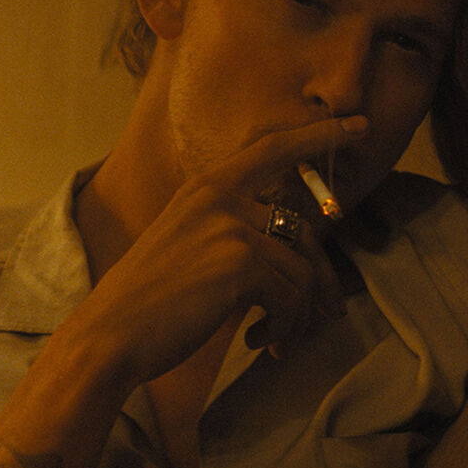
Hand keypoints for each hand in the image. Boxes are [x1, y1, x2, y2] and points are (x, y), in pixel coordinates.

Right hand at [59, 115, 366, 387]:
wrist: (107, 337)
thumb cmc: (149, 302)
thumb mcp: (189, 245)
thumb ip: (237, 233)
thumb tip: (299, 252)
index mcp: (207, 187)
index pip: (274, 148)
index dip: (320, 135)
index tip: (360, 124)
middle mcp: (222, 198)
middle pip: (304, 230)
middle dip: (323, 280)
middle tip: (330, 314)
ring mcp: (232, 228)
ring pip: (302, 272)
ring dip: (295, 316)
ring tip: (273, 340)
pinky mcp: (242, 264)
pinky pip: (292, 297)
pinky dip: (283, 328)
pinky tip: (257, 343)